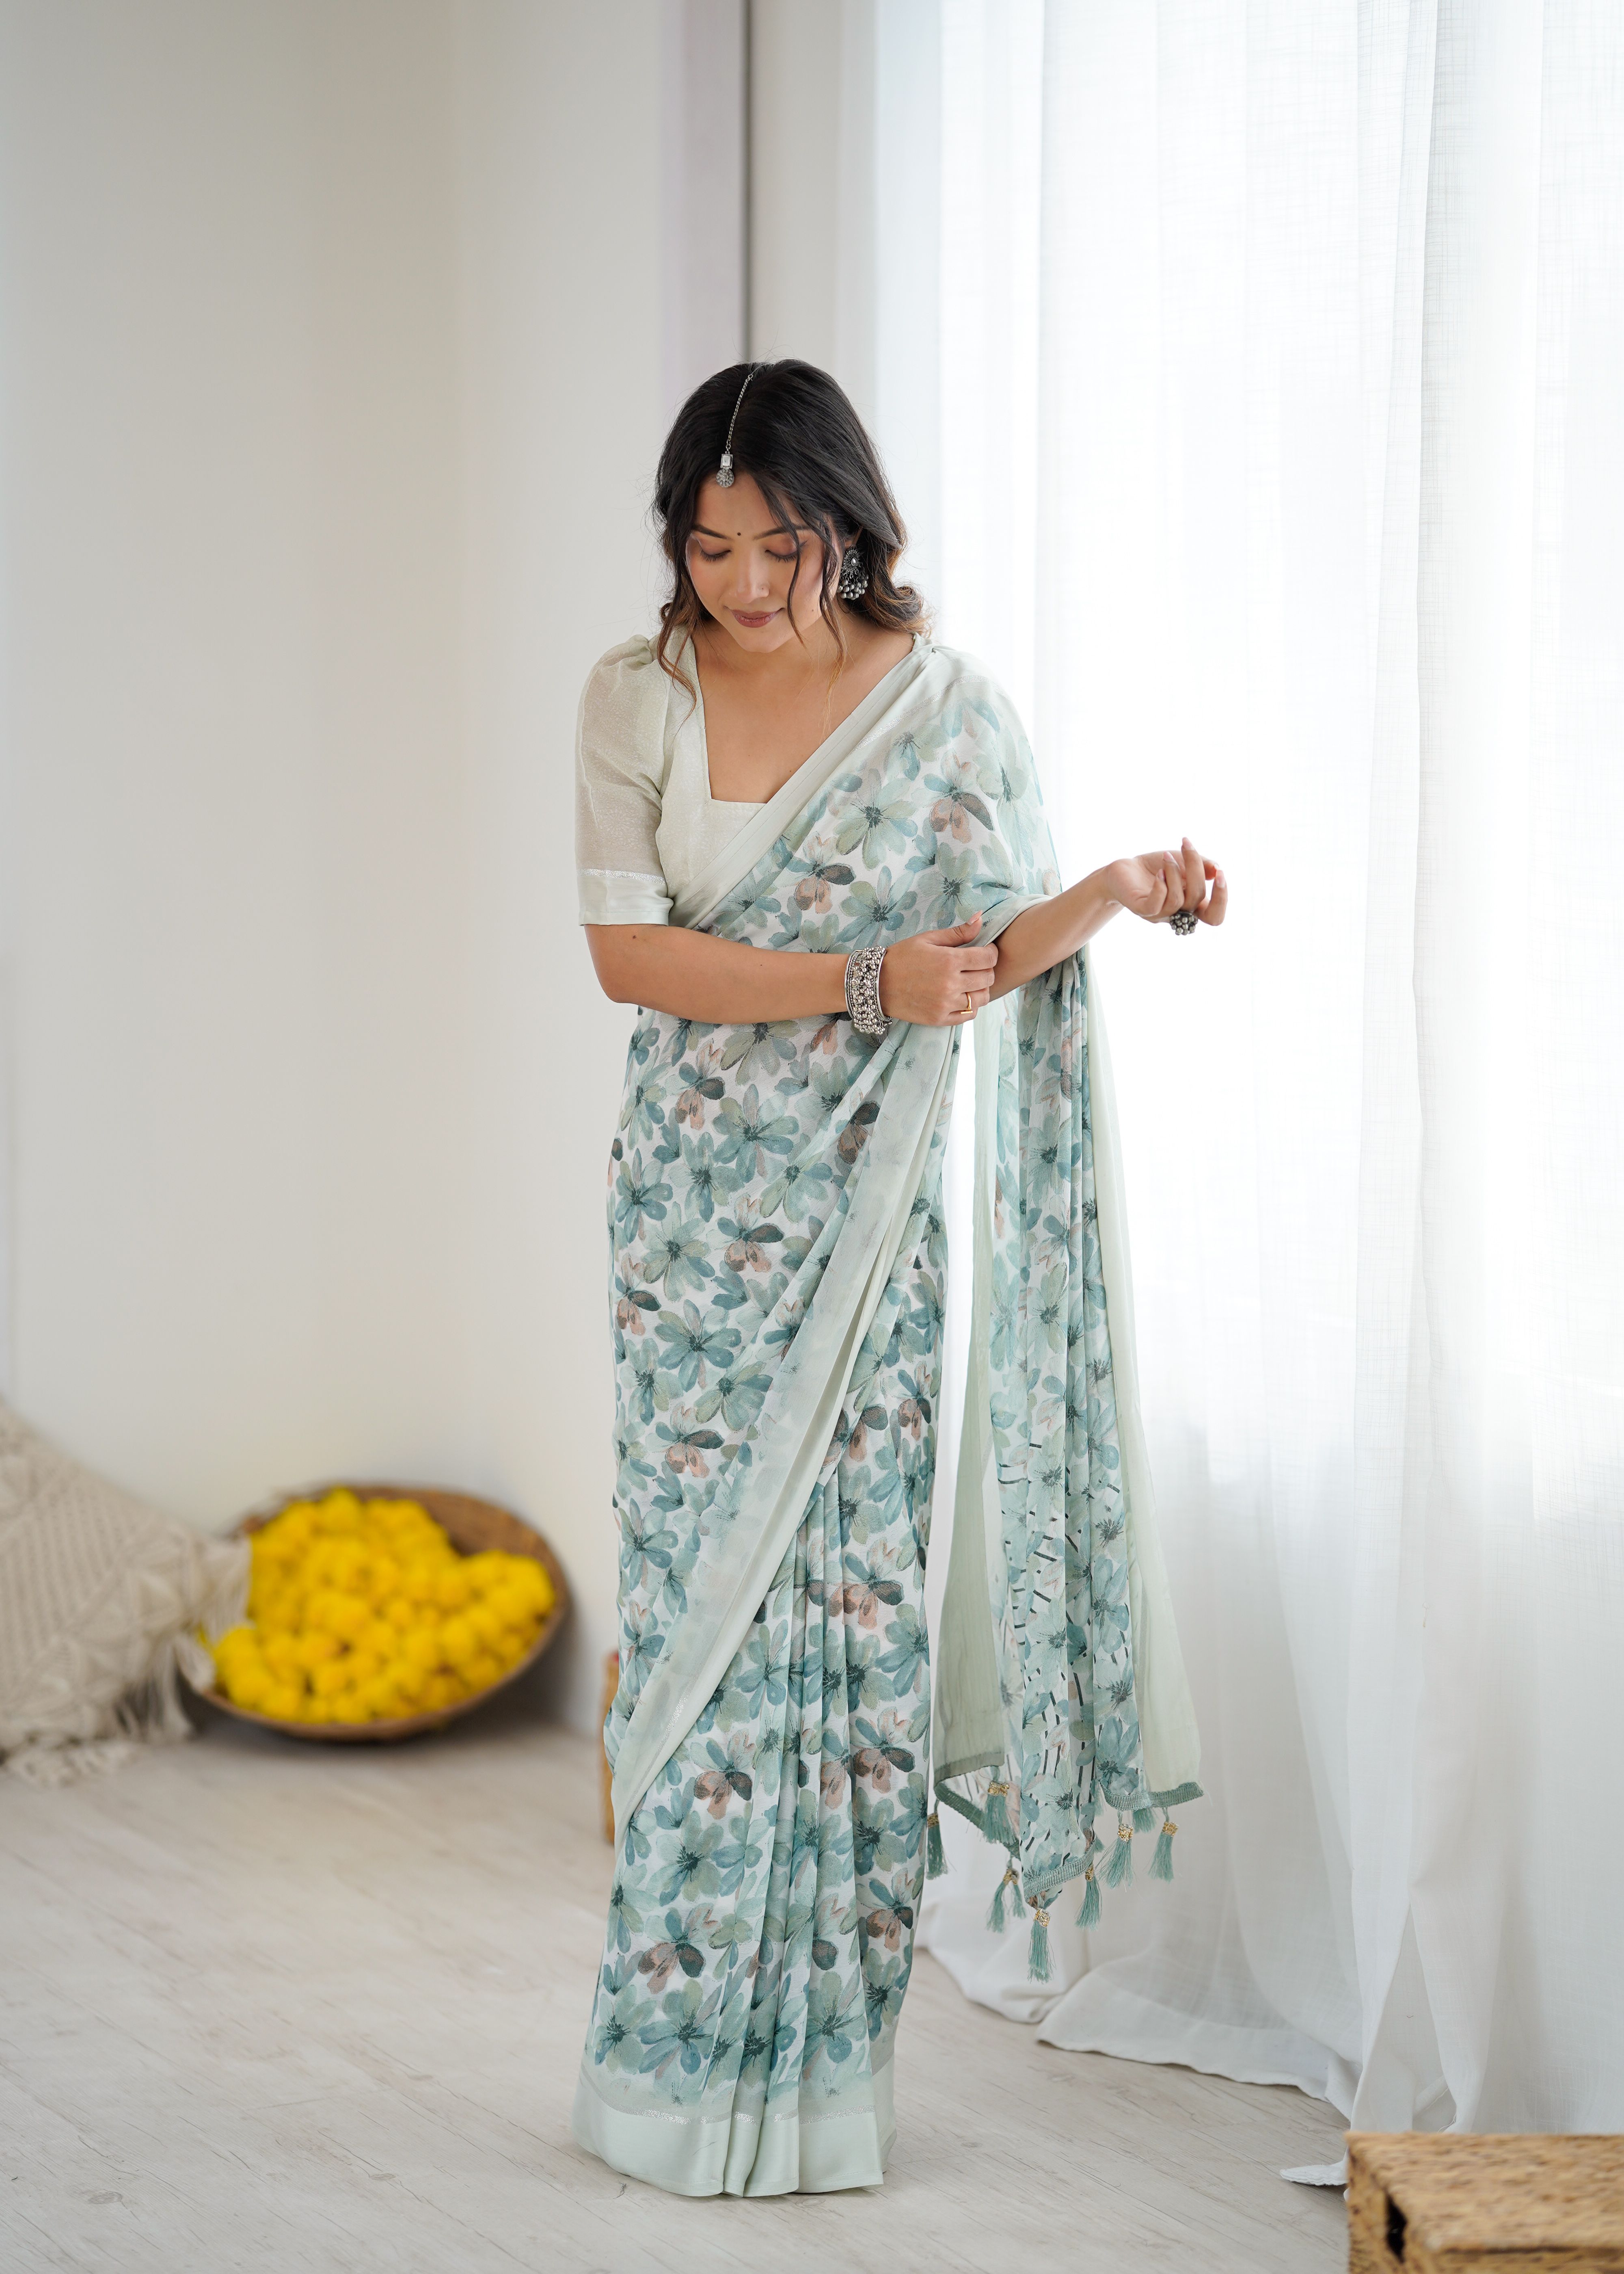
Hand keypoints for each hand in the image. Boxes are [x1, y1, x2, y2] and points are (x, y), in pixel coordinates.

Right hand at [876, 913, 999, 1025]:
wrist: (877, 983)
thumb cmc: (902, 957)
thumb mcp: (928, 939)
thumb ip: (958, 932)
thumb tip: (981, 918)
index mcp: (949, 961)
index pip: (988, 958)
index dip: (991, 952)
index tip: (986, 950)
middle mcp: (950, 984)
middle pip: (988, 978)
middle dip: (987, 969)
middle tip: (977, 966)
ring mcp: (946, 1004)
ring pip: (981, 998)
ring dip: (981, 989)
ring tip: (970, 982)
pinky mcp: (940, 1019)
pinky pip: (968, 1015)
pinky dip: (971, 1006)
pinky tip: (962, 997)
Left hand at [1106, 838, 1227, 927]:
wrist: (1125, 868)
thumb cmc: (1156, 866)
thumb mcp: (1183, 862)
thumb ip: (1202, 866)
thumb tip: (1217, 869)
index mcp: (1191, 906)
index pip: (1214, 916)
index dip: (1221, 899)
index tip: (1219, 873)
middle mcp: (1177, 914)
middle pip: (1197, 899)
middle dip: (1195, 869)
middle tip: (1186, 847)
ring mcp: (1159, 914)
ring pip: (1177, 900)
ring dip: (1175, 872)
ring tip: (1166, 857)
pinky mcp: (1141, 909)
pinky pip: (1156, 904)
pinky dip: (1161, 886)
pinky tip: (1158, 873)